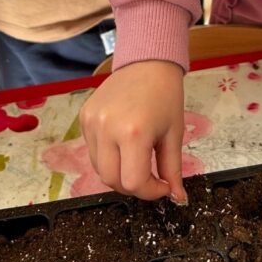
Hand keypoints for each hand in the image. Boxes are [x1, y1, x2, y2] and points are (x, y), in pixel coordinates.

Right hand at [79, 60, 186, 200]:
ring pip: (99, 169)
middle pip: (112, 180)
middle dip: (133, 187)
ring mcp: (92, 123)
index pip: (134, 182)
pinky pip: (92, 150)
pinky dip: (107, 156)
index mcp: (134, 133)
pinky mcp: (84, 117)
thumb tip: (177, 198)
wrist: (147, 62)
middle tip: (149, 177)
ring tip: (136, 160)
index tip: (163, 186)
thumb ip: (172, 170)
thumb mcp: (174, 134)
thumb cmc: (165, 95)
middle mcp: (107, 129)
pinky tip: (122, 144)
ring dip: (118, 173)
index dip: (151, 192)